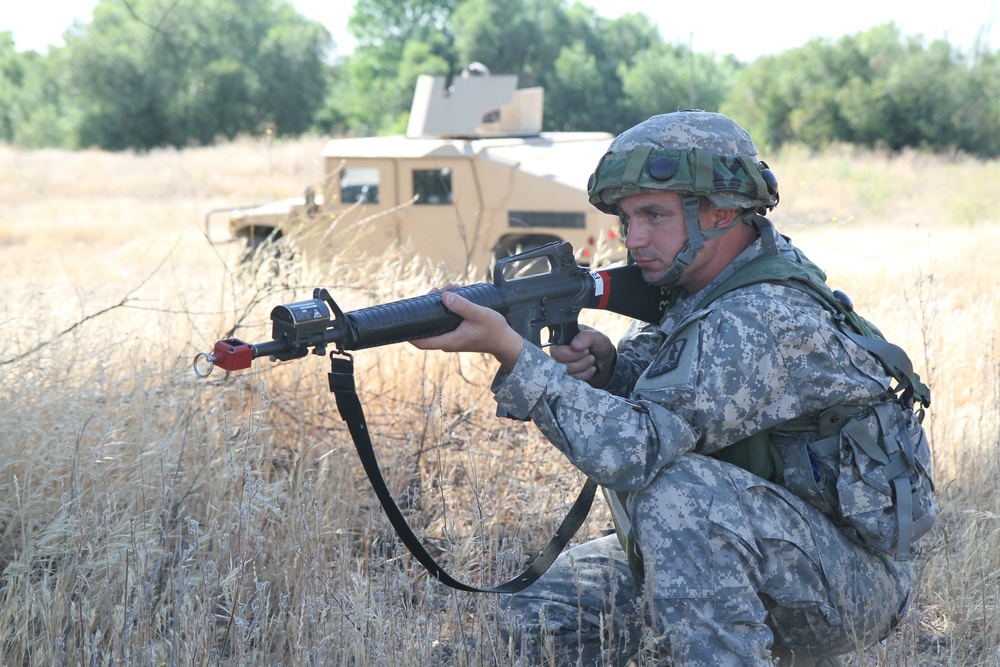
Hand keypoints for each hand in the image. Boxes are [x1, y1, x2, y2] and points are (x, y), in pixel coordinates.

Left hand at [409, 289, 524, 369]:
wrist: (505, 341)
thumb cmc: (494, 330)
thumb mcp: (479, 314)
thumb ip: (462, 306)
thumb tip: (444, 296)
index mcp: (450, 340)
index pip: (421, 342)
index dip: (408, 333)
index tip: (403, 319)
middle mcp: (448, 341)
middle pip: (427, 327)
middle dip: (428, 306)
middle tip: (436, 290)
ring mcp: (452, 337)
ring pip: (436, 321)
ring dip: (440, 303)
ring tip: (449, 287)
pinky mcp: (457, 332)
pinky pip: (445, 320)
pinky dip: (447, 307)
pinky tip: (454, 294)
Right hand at [549, 325, 615, 386]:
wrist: (606, 358)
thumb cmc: (598, 344)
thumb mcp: (596, 336)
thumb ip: (585, 337)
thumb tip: (574, 345)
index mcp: (562, 341)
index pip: (556, 351)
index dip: (571, 354)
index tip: (586, 350)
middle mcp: (559, 354)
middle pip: (560, 364)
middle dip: (579, 361)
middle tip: (589, 354)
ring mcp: (563, 366)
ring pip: (567, 373)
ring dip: (584, 367)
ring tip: (592, 359)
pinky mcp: (569, 376)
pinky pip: (573, 380)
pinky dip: (585, 374)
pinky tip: (591, 368)